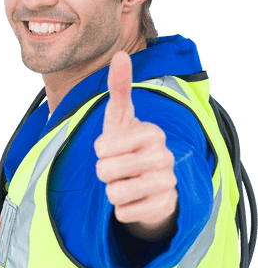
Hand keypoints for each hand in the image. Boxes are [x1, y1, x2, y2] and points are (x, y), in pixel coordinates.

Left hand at [94, 51, 177, 239]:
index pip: (102, 147)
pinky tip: (135, 201)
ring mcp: (166, 183)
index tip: (112, 149)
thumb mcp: (121, 120)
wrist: (153, 186)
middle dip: (104, 174)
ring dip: (113, 192)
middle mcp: (163, 156)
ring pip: (114, 194)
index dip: (100, 151)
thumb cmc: (129, 148)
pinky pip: (123, 213)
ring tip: (126, 184)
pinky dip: (123, 210)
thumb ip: (120, 89)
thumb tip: (121, 54)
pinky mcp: (163, 207)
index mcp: (152, 132)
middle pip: (105, 171)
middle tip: (118, 170)